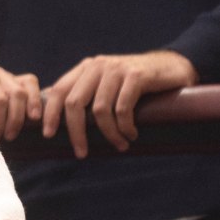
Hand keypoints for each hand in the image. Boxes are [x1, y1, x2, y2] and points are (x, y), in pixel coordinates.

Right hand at [0, 66, 41, 139]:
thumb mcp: (12, 102)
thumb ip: (27, 106)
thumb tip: (45, 117)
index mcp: (16, 79)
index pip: (30, 83)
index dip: (34, 101)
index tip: (35, 118)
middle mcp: (2, 75)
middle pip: (18, 93)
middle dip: (17, 118)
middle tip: (11, 136)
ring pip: (1, 99)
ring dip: (1, 121)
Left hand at [42, 50, 197, 156]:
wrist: (171, 66)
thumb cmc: (136, 82)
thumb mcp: (106, 82)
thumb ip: (86, 92)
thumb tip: (59, 115)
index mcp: (85, 68)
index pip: (58, 91)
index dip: (51, 113)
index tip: (48, 135)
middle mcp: (97, 66)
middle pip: (74, 103)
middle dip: (76, 132)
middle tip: (81, 153)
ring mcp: (116, 69)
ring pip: (100, 110)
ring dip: (108, 133)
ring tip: (120, 145)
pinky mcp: (136, 76)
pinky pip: (122, 109)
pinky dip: (125, 127)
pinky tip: (131, 135)